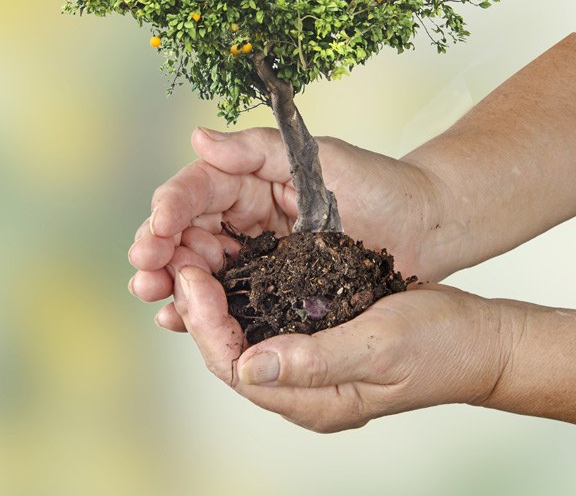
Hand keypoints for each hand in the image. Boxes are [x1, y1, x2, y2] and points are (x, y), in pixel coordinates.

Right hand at [128, 126, 445, 330]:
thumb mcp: (318, 156)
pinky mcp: (269, 288)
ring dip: (168, 279)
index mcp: (250, 180)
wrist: (424, 226)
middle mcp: (245, 215)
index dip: (172, 206)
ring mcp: (255, 253)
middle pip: (187, 229)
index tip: (158, 226)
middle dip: (159, 247)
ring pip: (198, 264)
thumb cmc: (378, 183)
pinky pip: (226, 296)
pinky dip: (197, 306)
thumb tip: (197, 139)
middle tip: (143, 268)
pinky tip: (176, 319)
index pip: (198, 189)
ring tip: (149, 293)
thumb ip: (255, 150)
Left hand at [172, 265, 508, 431]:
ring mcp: (304, 360)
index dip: (204, 324)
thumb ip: (315, 361)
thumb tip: (249, 367)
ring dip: (212, 296)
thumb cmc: (438, 346)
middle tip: (180, 260)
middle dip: (197, 307)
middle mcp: (300, 385)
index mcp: (311, 400)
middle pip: (227, 350)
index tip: (190, 277)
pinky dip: (239, 289)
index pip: (234, 367)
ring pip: (240, 331)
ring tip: (191, 255)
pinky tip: (227, 261)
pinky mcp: (311, 333)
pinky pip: (261, 315)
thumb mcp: (380, 349)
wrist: (476, 337)